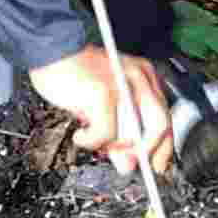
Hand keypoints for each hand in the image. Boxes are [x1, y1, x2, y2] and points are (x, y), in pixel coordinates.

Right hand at [32, 43, 174, 176]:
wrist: (51, 52)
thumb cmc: (75, 75)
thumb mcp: (102, 108)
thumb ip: (118, 134)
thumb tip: (127, 165)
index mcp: (144, 77)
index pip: (166, 117)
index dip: (163, 147)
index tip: (157, 166)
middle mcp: (139, 78)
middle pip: (160, 124)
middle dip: (147, 151)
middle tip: (129, 163)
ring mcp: (123, 84)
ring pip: (132, 132)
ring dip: (111, 145)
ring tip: (93, 139)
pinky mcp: (104, 91)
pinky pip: (105, 132)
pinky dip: (91, 141)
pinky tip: (81, 135)